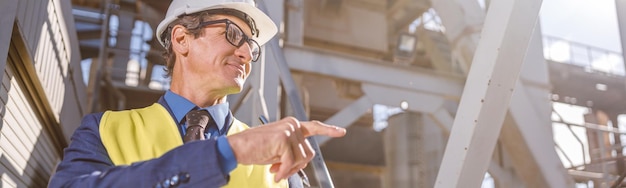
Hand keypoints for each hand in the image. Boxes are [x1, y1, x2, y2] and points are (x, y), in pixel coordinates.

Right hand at [227, 117, 345, 181]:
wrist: (236, 147)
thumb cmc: (255, 149)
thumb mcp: (278, 150)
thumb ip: (292, 151)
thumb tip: (302, 161)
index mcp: (291, 125)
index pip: (314, 127)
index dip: (328, 130)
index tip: (341, 132)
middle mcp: (292, 125)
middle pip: (308, 153)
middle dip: (296, 165)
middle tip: (280, 169)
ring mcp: (289, 130)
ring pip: (301, 159)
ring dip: (288, 169)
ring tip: (274, 169)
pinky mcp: (283, 139)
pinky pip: (291, 162)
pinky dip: (283, 171)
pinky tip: (274, 172)